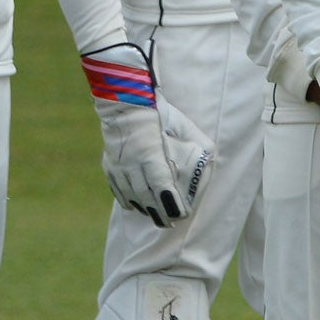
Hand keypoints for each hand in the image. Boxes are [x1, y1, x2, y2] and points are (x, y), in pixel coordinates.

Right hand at [82, 44, 214, 226]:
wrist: (124, 97)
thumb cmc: (158, 110)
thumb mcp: (181, 124)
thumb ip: (195, 142)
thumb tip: (210, 158)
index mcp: (150, 153)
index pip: (161, 186)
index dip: (171, 203)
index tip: (180, 213)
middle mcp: (131, 162)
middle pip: (146, 196)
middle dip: (160, 212)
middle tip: (170, 222)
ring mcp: (118, 164)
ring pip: (130, 195)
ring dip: (144, 208)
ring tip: (155, 217)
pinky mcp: (108, 163)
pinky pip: (116, 188)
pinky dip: (126, 199)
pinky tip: (134, 206)